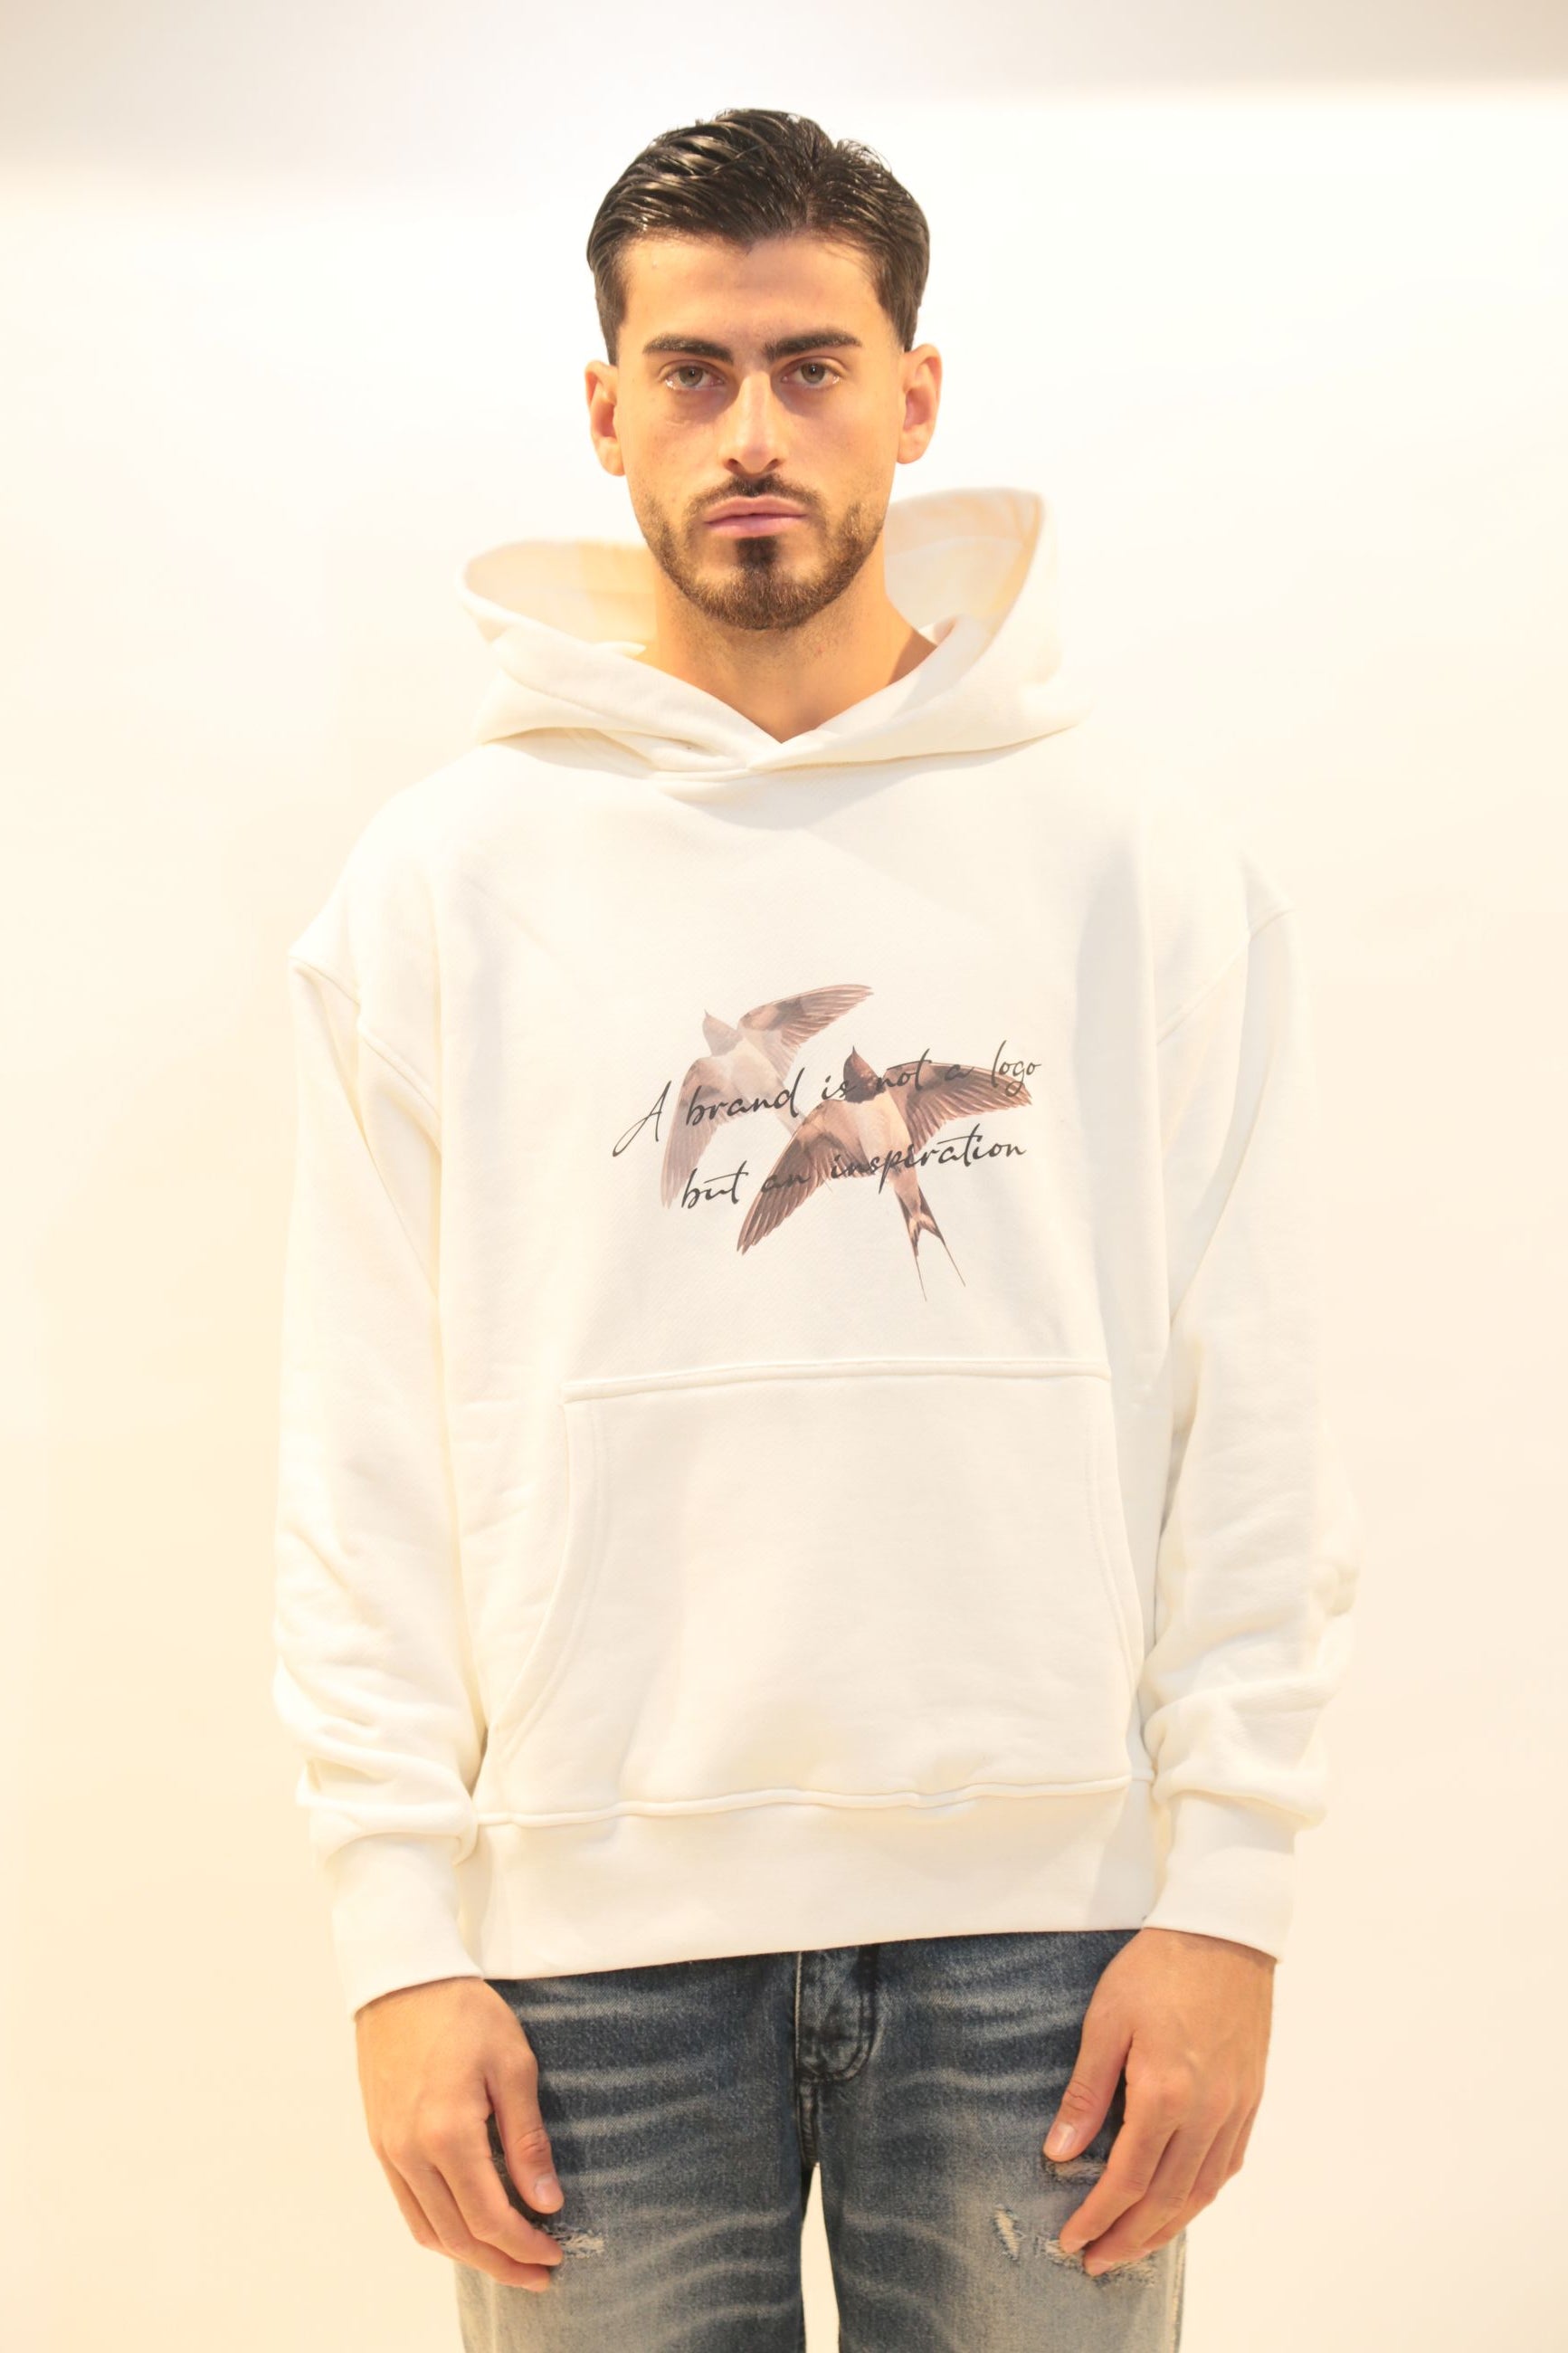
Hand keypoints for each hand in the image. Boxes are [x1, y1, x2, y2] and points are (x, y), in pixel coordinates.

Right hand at [355, 1975, 565, 2291]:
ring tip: (510, 2261)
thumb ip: (527, 2140)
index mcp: (446, 2134)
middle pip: (458, 2237)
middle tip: (540, 2274)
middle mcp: (410, 2153)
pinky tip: (468, 2229)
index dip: (524, 2245)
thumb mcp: (513, 2065)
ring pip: (429, 2230)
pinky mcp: (380, 2143)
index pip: (489, 2217)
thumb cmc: (464, 2013)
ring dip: (471, 2255)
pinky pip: (409, 2207)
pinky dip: (440, 2231)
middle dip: (502, 2263)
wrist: (402, 1979)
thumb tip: (546, 2203)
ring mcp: (389, 2151)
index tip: (555, 2255)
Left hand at [1041, 1927, 1273, 2273]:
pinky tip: (1182, 2204)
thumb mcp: (1107, 2021)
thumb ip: (1086, 2093)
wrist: (1223, 1931)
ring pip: (1201, 2191)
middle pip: (1167, 2199)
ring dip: (1167, 2228)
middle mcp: (1207, 2113)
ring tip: (1134, 2247)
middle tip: (1098, 2262)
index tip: (1073, 2240)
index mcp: (1165, 2094)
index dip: (1099, 2216)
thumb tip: (1059, 2154)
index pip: (1129, 2179)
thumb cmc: (1157, 1967)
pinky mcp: (1250, 2097)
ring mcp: (1235, 2108)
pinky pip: (1227, 2165)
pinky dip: (1201, 2196)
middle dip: (1129, 2238)